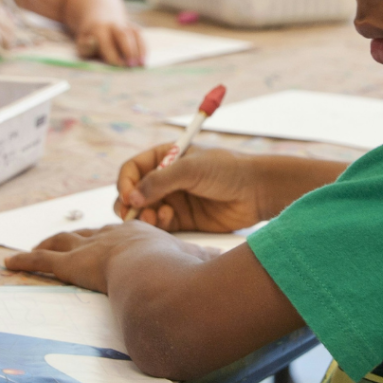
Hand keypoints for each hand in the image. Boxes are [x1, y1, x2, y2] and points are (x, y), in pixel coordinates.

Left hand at [4, 223, 202, 290]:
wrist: (160, 274)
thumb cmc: (182, 272)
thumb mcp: (197, 263)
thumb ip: (203, 262)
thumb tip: (220, 261)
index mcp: (141, 236)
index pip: (119, 234)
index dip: (108, 237)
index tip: (103, 239)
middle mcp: (112, 236)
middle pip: (86, 233)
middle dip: (73, 236)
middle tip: (61, 239)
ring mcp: (91, 249)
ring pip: (61, 243)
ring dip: (45, 245)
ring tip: (31, 249)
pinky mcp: (72, 266)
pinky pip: (43, 262)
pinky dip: (25, 261)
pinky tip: (9, 263)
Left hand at [75, 19, 145, 66]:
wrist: (100, 17)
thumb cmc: (91, 37)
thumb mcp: (82, 42)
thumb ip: (85, 46)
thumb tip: (93, 43)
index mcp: (99, 29)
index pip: (106, 42)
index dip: (112, 54)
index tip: (118, 66)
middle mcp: (114, 25)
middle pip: (123, 35)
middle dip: (128, 50)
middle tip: (131, 65)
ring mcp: (126, 25)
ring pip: (135, 35)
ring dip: (140, 50)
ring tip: (142, 64)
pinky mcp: (134, 28)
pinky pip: (141, 37)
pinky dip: (144, 49)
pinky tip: (144, 60)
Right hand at [117, 145, 264, 231]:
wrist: (257, 192)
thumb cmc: (227, 170)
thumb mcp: (191, 169)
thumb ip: (159, 181)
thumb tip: (130, 197)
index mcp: (166, 157)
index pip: (133, 169)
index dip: (125, 182)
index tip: (127, 196)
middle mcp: (166, 179)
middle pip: (133, 193)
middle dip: (129, 204)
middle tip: (133, 213)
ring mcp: (174, 200)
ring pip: (144, 211)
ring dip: (143, 216)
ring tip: (155, 216)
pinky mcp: (183, 220)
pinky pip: (160, 225)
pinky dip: (157, 224)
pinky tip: (167, 219)